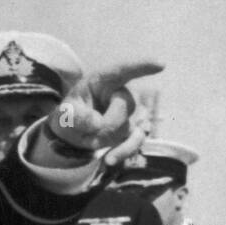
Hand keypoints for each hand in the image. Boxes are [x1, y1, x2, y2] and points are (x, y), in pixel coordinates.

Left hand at [44, 60, 164, 165]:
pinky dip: (123, 151)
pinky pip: (137, 141)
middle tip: (85, 128)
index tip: (160, 65)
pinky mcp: (133, 130)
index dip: (141, 66)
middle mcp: (120, 93)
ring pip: (133, 125)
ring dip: (110, 138)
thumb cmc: (70, 115)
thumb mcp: (65, 112)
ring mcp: (129, 112)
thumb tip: (97, 123)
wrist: (73, 133)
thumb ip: (75, 115)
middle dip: (105, 122)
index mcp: (103, 81)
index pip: (123, 70)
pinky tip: (109, 160)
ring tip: (90, 142)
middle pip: (126, 105)